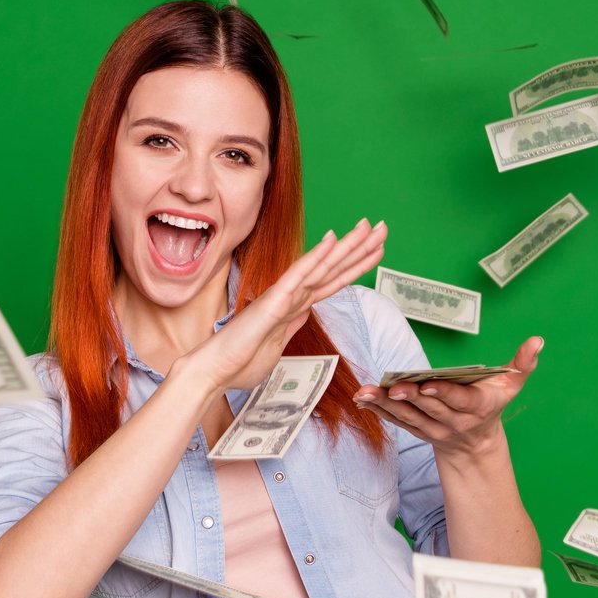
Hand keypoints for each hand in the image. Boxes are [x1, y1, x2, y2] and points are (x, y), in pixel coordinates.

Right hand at [176, 219, 388, 399]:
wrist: (214, 372)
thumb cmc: (239, 362)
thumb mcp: (276, 345)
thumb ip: (292, 325)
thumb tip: (306, 311)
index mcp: (294, 307)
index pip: (332, 281)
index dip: (354, 265)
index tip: (375, 249)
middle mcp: (292, 297)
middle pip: (333, 269)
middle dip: (359, 247)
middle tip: (383, 226)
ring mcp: (283, 297)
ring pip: (322, 266)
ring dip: (347, 246)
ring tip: (369, 226)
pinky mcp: (274, 303)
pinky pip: (299, 276)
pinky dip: (316, 256)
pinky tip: (332, 238)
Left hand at [353, 336, 543, 459]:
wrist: (476, 443)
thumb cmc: (493, 403)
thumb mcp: (512, 384)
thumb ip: (524, 363)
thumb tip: (537, 340)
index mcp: (477, 407)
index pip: (459, 400)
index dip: (443, 393)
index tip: (427, 385)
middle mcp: (453, 421)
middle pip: (429, 408)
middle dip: (410, 397)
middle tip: (392, 387)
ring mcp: (433, 428)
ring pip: (408, 416)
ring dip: (385, 404)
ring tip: (366, 392)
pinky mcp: (417, 430)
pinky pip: (396, 421)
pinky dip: (378, 410)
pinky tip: (362, 399)